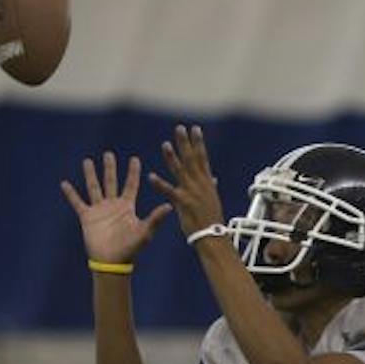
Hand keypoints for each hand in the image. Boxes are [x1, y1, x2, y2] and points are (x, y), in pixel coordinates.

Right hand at [61, 152, 172, 264]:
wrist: (112, 261)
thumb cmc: (131, 248)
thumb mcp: (145, 231)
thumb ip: (155, 218)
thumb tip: (169, 206)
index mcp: (127, 206)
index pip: (131, 185)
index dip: (133, 172)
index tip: (134, 158)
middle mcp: (113, 205)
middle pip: (111, 181)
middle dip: (110, 168)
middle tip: (108, 154)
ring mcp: (99, 210)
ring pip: (94, 187)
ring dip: (90, 174)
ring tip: (88, 161)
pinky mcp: (87, 217)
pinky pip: (77, 202)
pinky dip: (71, 194)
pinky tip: (64, 183)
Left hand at [147, 123, 227, 239]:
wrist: (212, 235)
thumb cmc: (212, 220)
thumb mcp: (213, 199)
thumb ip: (211, 186)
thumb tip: (213, 178)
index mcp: (207, 182)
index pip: (202, 158)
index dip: (198, 142)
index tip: (195, 129)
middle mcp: (199, 184)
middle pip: (191, 159)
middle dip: (185, 143)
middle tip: (179, 128)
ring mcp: (191, 192)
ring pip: (180, 171)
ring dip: (172, 157)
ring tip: (165, 145)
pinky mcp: (182, 203)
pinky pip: (168, 191)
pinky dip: (159, 184)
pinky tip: (150, 177)